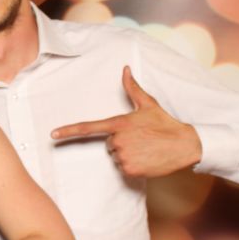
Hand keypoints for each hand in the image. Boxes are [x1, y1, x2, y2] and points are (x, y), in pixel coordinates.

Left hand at [50, 66, 201, 177]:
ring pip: (116, 157)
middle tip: (140, 139)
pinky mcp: (131, 170)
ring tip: (145, 148)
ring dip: (127, 154)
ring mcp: (124, 156)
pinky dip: (133, 166)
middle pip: (108, 144)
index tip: (52, 135)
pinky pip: (124, 169)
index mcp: (119, 123)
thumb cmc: (165, 123)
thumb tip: (125, 69)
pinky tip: (147, 159)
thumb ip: (132, 87)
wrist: (185, 145)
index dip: (68, 131)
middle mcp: (118, 140)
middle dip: (121, 142)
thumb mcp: (148, 104)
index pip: (88, 127)